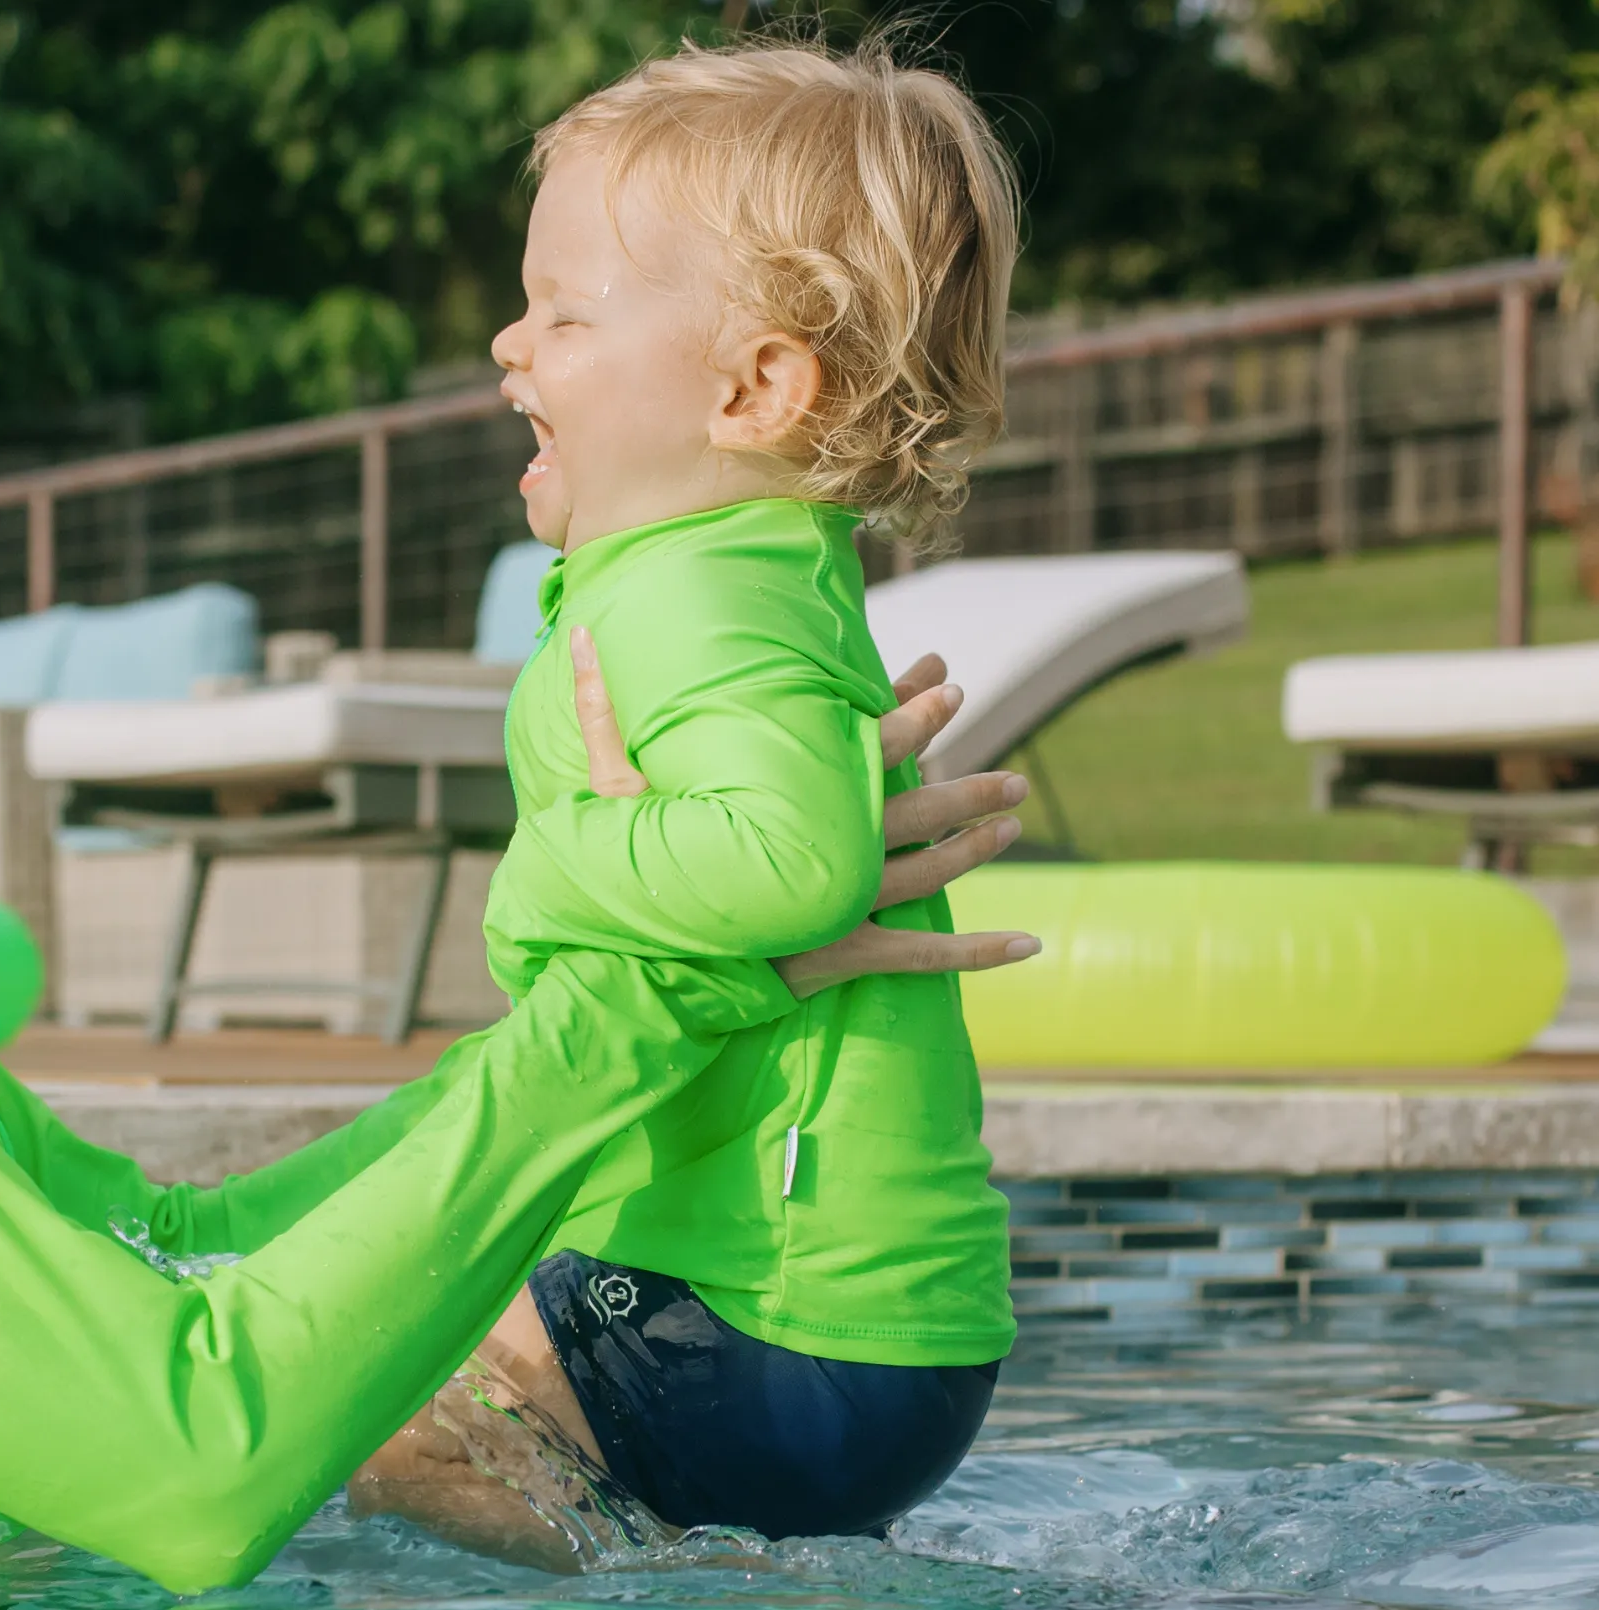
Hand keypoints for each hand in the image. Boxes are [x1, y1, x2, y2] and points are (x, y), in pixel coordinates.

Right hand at [568, 632, 1039, 992]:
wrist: (629, 972)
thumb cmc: (619, 877)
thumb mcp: (605, 789)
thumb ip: (601, 713)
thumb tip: (579, 637)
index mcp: (783, 809)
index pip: (863, 748)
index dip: (911, 712)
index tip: (949, 680)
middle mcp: (822, 854)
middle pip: (914, 810)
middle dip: (967, 785)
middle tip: (1012, 770)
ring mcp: (837, 909)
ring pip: (928, 873)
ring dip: (975, 845)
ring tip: (1014, 819)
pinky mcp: (842, 960)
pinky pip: (922, 958)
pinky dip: (976, 954)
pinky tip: (1029, 948)